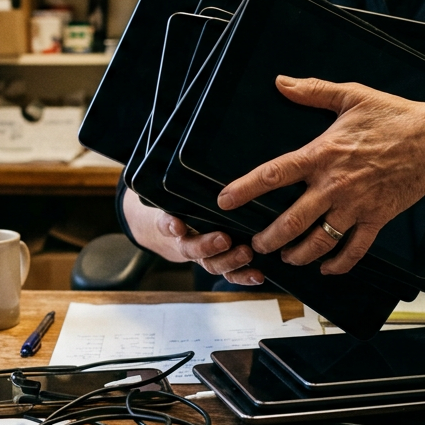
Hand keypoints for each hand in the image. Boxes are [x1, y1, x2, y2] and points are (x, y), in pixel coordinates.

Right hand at [122, 190, 264, 285]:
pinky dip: (244, 276)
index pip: (166, 224)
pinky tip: (258, 274)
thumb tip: (196, 148)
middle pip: (192, 249)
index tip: (176, 224)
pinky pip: (230, 274)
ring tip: (246, 253)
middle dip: (208, 246)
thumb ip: (187, 184)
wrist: (177, 228)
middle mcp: (187, 242)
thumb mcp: (181, 193)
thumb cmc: (185, 204)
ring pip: (212, 264)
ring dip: (229, 261)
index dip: (170, 226)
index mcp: (173, 223)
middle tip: (223, 239)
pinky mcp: (221, 263)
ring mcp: (204, 256)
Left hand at [216, 76, 424, 274]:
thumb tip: (281, 82)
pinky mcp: (377, 219)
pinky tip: (326, 268)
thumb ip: (313, 92)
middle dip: (269, 238)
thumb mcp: (352, 96)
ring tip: (286, 258)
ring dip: (298, 254)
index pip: (274, 174)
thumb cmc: (394, 116)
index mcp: (322, 155)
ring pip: (319, 241)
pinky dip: (339, 263)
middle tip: (255, 244)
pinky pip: (354, 249)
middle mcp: (335, 185)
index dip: (245, 189)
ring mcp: (356, 206)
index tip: (224, 201)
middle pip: (292, 221)